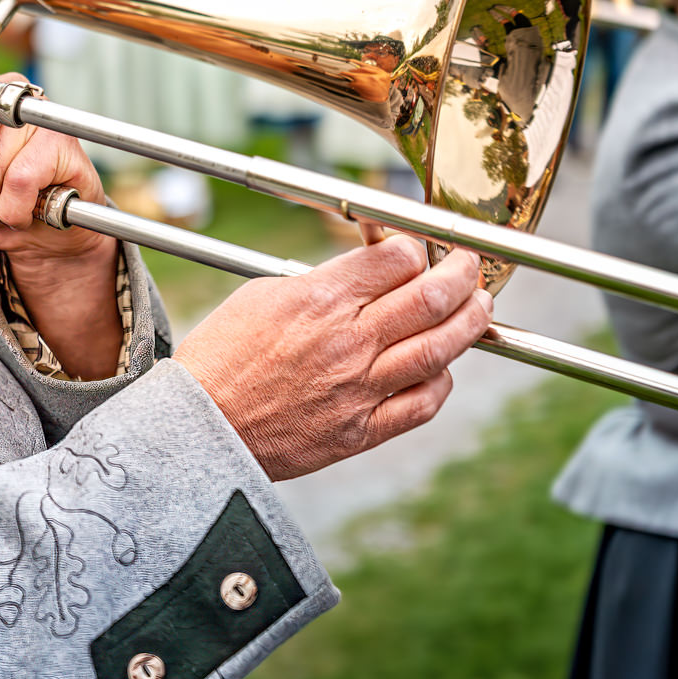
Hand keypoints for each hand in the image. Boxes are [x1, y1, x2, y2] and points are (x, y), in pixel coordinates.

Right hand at [175, 237, 492, 480]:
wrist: (198, 428)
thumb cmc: (222, 357)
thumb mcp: (264, 294)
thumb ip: (324, 278)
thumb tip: (369, 261)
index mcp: (319, 299)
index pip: (398, 257)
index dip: (417, 247)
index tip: (419, 249)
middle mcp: (347, 340)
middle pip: (431, 296)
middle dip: (463, 274)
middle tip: (469, 267)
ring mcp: (358, 388)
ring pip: (440, 348)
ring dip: (471, 323)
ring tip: (480, 308)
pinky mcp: (360, 432)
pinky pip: (423, 404)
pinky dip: (442, 381)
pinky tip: (440, 369)